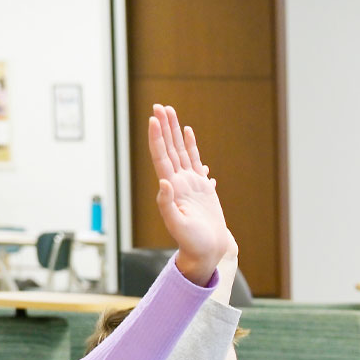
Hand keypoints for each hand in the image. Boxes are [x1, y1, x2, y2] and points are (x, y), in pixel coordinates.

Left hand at [147, 104, 228, 284]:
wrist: (205, 253)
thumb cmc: (192, 243)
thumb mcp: (178, 226)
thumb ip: (167, 205)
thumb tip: (164, 182)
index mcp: (171, 189)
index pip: (161, 157)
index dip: (157, 138)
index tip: (154, 119)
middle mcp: (178, 182)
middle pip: (169, 149)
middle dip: (165, 127)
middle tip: (160, 106)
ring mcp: (190, 184)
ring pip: (181, 151)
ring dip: (175, 132)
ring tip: (172, 113)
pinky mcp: (202, 189)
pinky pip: (196, 163)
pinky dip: (192, 148)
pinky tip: (189, 136)